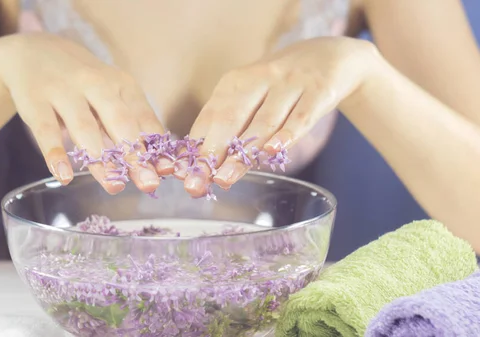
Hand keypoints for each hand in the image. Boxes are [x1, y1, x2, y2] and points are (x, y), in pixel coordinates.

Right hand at [0, 33, 169, 193]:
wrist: (32, 51)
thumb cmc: (82, 83)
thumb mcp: (111, 94)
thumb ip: (130, 125)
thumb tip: (158, 166)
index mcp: (121, 84)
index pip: (142, 116)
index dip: (156, 145)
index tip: (167, 171)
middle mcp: (96, 83)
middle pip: (119, 122)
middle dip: (135, 155)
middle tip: (148, 184)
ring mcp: (64, 90)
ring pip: (85, 128)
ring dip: (101, 159)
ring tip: (114, 186)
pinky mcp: (35, 100)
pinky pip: (46, 130)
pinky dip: (56, 154)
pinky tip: (65, 176)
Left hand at [181, 37, 380, 196]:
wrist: (329, 56)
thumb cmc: (279, 87)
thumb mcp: (251, 97)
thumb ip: (229, 125)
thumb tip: (200, 163)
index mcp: (235, 82)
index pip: (210, 116)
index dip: (195, 146)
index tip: (182, 173)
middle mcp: (260, 78)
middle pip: (231, 118)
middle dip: (211, 152)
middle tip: (197, 181)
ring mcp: (290, 84)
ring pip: (263, 121)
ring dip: (243, 153)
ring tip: (225, 178)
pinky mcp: (319, 91)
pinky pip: (300, 117)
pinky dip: (286, 135)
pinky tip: (273, 152)